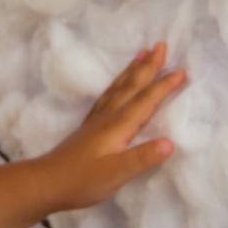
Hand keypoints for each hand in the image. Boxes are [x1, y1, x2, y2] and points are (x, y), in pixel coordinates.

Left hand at [35, 42, 185, 212]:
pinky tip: (117, 85)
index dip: (164, 86)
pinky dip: (117, 84)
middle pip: (132, 86)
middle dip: (148, 66)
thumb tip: (170, 143)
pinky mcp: (90, 127)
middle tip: (161, 45)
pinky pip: (108, 96)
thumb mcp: (115, 174)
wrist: (45, 183)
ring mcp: (97, 120)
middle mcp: (108, 117)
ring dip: (132, 70)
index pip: (145, 101)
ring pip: (119, 88)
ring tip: (141, 54)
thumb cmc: (81, 181)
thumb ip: (141, 158)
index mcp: (118, 126)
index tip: (182, 71)